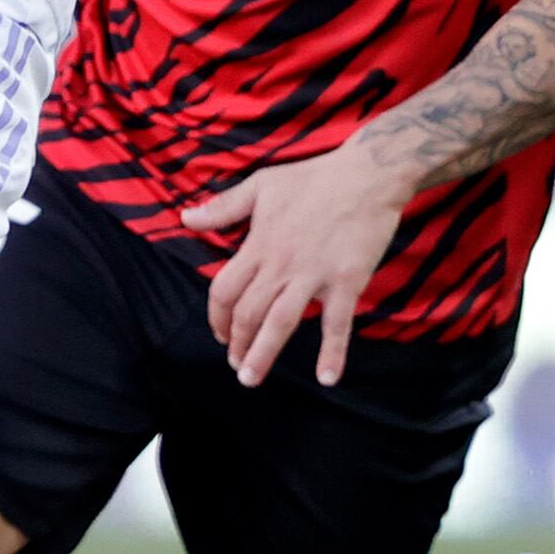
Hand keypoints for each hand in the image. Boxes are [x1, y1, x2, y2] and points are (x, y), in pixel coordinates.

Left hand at [178, 139, 411, 388]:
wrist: (368, 174)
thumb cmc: (314, 177)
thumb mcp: (261, 185)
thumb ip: (223, 207)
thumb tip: (186, 218)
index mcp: (260, 244)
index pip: (225, 289)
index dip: (217, 316)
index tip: (220, 333)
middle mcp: (281, 264)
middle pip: (248, 313)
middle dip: (237, 344)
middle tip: (237, 365)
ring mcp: (314, 275)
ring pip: (280, 323)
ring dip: (263, 354)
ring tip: (251, 377)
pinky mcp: (347, 281)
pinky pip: (337, 324)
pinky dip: (333, 353)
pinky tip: (328, 378)